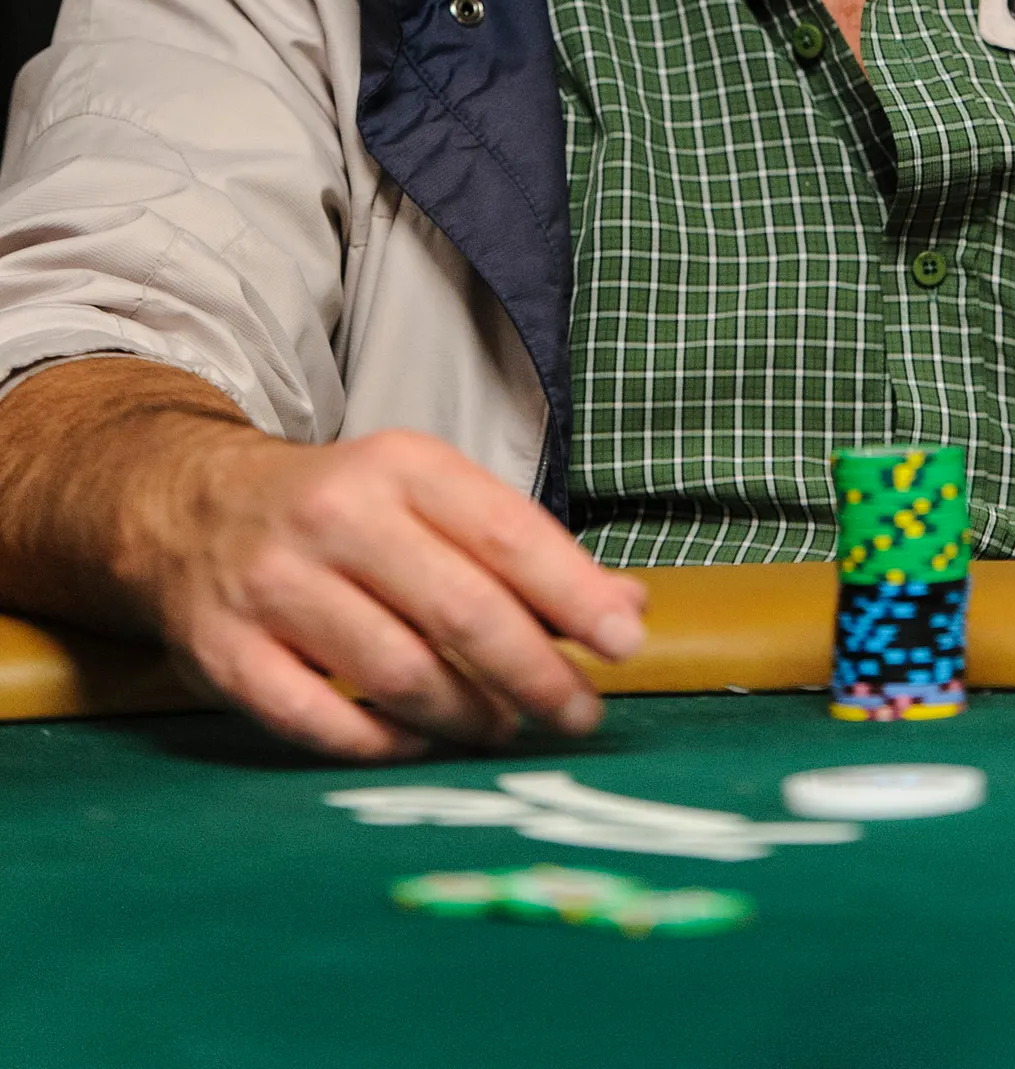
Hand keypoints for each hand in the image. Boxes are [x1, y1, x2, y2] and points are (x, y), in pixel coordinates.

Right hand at [127, 417, 646, 760]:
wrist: (192, 508)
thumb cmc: (342, 511)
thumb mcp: (429, 496)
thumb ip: (523, 550)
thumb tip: (626, 607)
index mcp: (401, 467)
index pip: (506, 533)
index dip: (573, 595)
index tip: (623, 643)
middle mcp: (338, 518)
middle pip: (461, 611)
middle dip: (535, 673)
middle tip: (578, 714)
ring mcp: (275, 585)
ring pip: (397, 673)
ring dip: (467, 716)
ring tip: (503, 730)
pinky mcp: (227, 651)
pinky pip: (318, 719)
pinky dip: (379, 743)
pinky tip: (416, 742)